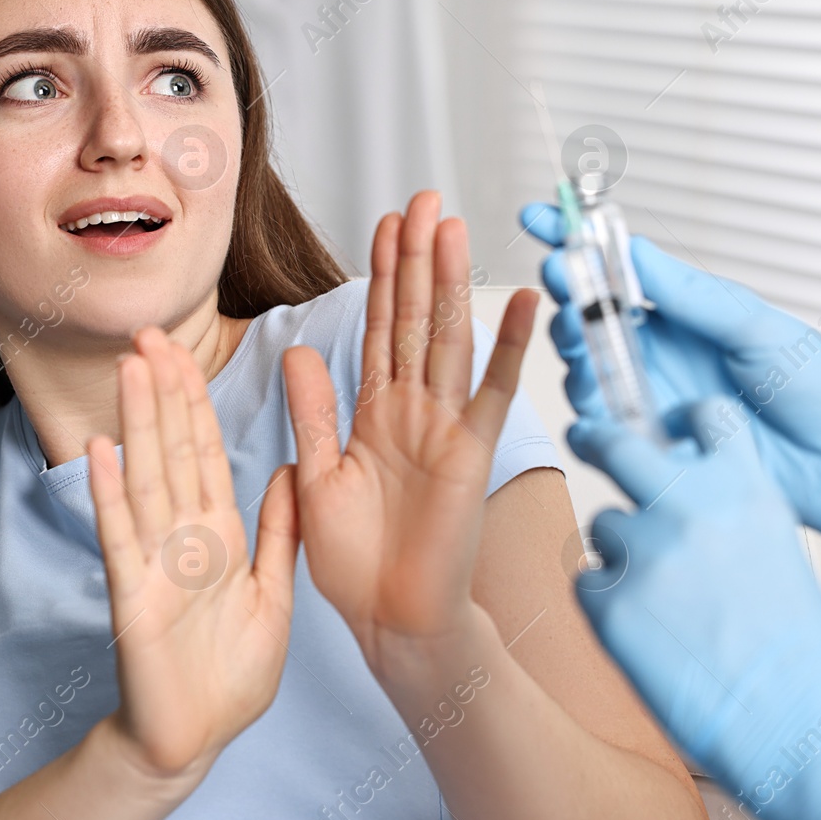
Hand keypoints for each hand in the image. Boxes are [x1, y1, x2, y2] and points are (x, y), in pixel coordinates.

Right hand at [87, 328, 299, 782]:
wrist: (196, 740)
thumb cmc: (231, 675)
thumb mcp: (275, 594)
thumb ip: (281, 533)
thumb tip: (295, 471)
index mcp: (219, 534)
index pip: (206, 452)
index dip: (196, 402)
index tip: (183, 350)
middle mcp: (182, 538)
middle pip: (171, 451)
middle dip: (163, 392)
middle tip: (147, 333)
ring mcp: (154, 563)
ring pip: (146, 479)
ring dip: (138, 423)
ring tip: (131, 370)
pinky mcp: (132, 597)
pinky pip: (120, 537)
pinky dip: (110, 494)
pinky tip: (100, 451)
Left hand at [282, 192, 538, 674]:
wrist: (390, 621)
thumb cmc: (355, 562)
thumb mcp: (316, 477)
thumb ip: (313, 414)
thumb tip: (299, 353)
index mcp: (374, 414)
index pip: (377, 330)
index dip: (381, 277)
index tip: (385, 224)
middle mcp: (412, 411)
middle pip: (414, 320)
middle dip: (416, 260)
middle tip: (422, 199)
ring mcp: (444, 429)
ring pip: (446, 341)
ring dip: (450, 284)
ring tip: (452, 227)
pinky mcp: (470, 456)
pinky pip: (491, 395)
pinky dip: (509, 349)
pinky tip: (521, 302)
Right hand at [521, 204, 820, 609]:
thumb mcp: (755, 327)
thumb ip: (690, 295)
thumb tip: (633, 249)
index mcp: (688, 316)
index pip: (619, 271)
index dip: (575, 243)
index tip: (541, 215)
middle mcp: (665, 355)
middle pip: (590, 320)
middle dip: (566, 298)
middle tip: (560, 284)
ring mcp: (657, 401)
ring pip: (586, 372)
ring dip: (573, 352)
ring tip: (580, 342)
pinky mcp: (656, 450)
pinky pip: (604, 429)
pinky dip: (590, 416)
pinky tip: (596, 406)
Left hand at [569, 399, 820, 819]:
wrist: (797, 720)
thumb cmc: (798, 651)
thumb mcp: (775, 548)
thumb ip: (730, 510)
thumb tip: (688, 496)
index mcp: (746, 488)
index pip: (706, 416)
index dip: (684, 422)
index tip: (668, 428)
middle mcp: (691, 505)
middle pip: (619, 444)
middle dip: (599, 439)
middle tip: (589, 438)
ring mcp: (646, 550)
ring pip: (604, 523)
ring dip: (622, 552)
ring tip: (665, 602)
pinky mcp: (610, 601)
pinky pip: (588, 582)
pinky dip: (607, 604)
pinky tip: (648, 635)